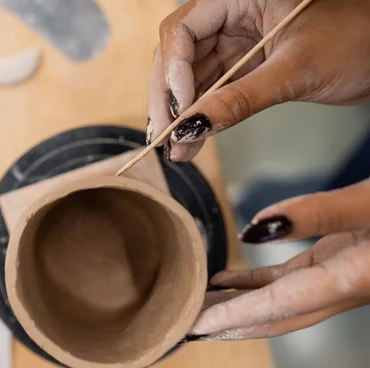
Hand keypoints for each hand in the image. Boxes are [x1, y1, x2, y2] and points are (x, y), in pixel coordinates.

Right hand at [148, 0, 369, 161]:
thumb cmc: (355, 44)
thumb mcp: (294, 72)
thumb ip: (239, 100)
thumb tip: (193, 127)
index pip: (183, 27)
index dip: (172, 68)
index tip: (178, 107)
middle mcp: (230, 16)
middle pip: (177, 55)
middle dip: (168, 98)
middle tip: (165, 136)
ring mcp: (232, 42)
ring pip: (188, 78)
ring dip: (179, 114)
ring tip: (177, 149)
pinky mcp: (239, 66)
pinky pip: (208, 93)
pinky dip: (199, 118)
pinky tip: (191, 142)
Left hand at [187, 178, 369, 340]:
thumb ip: (319, 213)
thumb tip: (260, 226)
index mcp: (349, 280)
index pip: (277, 305)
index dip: (233, 316)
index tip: (196, 323)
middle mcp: (342, 289)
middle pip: (272, 317)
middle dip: (228, 323)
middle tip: (186, 322)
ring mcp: (338, 278)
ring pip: (276, 302)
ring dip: (236, 304)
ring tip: (197, 302)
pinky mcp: (336, 263)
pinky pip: (285, 280)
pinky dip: (253, 282)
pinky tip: (225, 279)